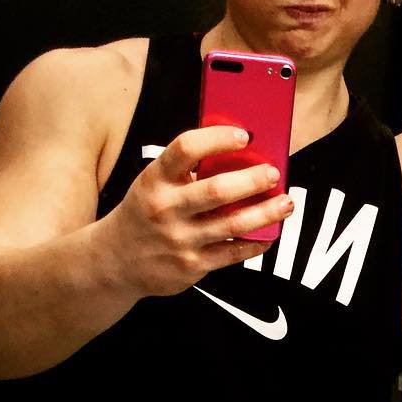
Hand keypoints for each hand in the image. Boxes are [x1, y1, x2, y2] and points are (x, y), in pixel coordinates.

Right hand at [104, 126, 294, 296]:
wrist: (115, 261)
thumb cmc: (145, 214)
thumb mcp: (153, 185)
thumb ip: (186, 172)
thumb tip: (239, 156)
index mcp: (155, 179)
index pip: (185, 149)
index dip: (217, 138)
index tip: (244, 135)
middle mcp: (166, 208)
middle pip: (217, 190)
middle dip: (252, 180)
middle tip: (273, 173)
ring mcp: (180, 239)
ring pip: (233, 224)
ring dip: (266, 213)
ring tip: (286, 202)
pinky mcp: (192, 265)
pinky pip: (233, 253)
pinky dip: (256, 243)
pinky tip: (270, 234)